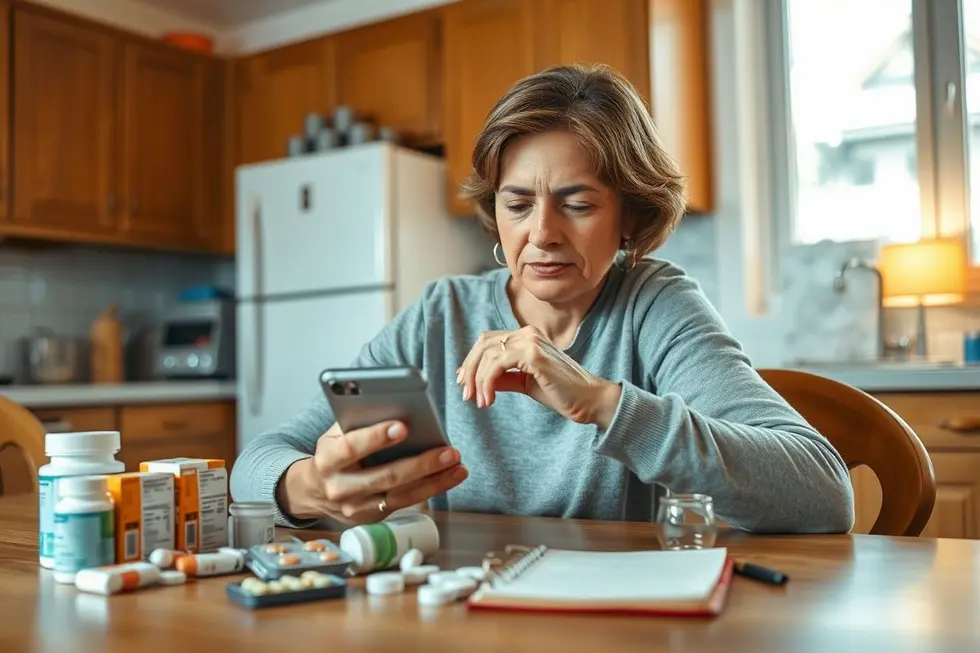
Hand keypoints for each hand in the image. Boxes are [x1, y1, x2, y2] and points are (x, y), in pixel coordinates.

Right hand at [280, 420, 467, 524]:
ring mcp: (355, 508)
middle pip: (384, 477)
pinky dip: (430, 489)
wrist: (315, 488)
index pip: (351, 448)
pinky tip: (449, 476)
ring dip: (434, 481)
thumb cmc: (335, 451)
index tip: (404, 426)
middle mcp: (339, 487)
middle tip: (449, 451)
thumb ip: (360, 421)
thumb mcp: (337, 432)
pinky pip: (405, 504)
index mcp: (327, 459)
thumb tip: (398, 407)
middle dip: (420, 464)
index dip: (377, 437)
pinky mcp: (371, 517)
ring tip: (457, 465)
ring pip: (400, 495)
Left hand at [456, 326, 621, 426]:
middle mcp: (528, 333)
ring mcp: (531, 341)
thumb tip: (477, 381)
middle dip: (470, 370)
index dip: (472, 360)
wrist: (589, 400)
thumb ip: (503, 378)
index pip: (488, 341)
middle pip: (483, 344)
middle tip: (466, 395)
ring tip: (480, 402)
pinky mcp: (534, 354)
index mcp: (527, 336)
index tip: (464, 383)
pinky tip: (489, 400)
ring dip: (478, 381)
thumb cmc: (561, 393)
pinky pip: (498, 366)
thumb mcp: (525, 383)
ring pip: (488, 355)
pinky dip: (487, 383)